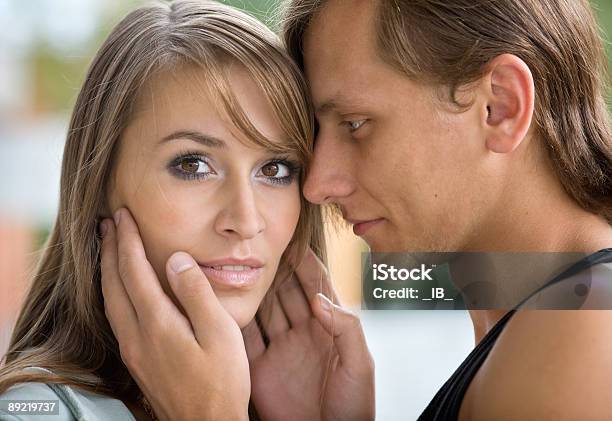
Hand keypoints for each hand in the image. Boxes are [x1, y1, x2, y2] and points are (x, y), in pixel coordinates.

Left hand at [100, 208, 249, 420]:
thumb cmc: (222, 381)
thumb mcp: (220, 332)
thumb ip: (196, 293)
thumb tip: (175, 258)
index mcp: (157, 323)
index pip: (133, 270)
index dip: (127, 240)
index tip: (122, 215)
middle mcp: (137, 334)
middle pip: (113, 283)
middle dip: (110, 249)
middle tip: (108, 223)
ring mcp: (134, 350)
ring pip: (110, 300)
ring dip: (107, 269)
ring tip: (109, 247)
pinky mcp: (137, 360)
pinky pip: (116, 315)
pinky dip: (113, 291)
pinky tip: (120, 289)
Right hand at [243, 248, 374, 420]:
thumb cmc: (354, 407)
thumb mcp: (360, 365)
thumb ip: (346, 328)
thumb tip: (319, 299)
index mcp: (330, 328)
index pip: (317, 285)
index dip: (305, 262)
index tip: (290, 240)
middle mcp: (303, 332)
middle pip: (286, 291)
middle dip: (274, 268)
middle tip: (257, 246)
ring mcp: (281, 349)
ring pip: (264, 310)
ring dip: (252, 289)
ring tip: (236, 266)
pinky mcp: (261, 368)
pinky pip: (246, 339)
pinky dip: (235, 321)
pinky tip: (226, 303)